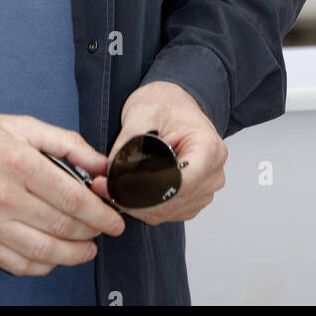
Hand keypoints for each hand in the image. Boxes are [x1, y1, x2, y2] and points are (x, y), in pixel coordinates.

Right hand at [0, 103, 125, 276]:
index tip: (114, 218)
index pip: (72, 198)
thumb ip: (64, 142)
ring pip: (45, 252)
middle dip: (93, 232)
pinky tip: (54, 256)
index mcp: (17, 162)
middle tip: (106, 229)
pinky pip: (19, 265)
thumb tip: (100, 163)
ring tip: (88, 248)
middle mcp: (4, 196)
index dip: (100, 213)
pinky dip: (44, 265)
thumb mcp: (18, 124)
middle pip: (62, 227)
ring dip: (74, 254)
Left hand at [89, 81, 227, 224]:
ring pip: (168, 212)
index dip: (148, 189)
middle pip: (173, 201)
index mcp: (209, 149)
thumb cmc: (165, 103)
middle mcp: (213, 173)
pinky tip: (124, 192)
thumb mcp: (143, 113)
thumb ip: (129, 143)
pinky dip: (143, 206)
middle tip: (103, 186)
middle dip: (134, 198)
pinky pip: (167, 212)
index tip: (118, 185)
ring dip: (136, 205)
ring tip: (109, 187)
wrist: (175, 102)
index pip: (182, 183)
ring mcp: (205, 189)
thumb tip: (114, 172)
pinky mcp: (193, 198)